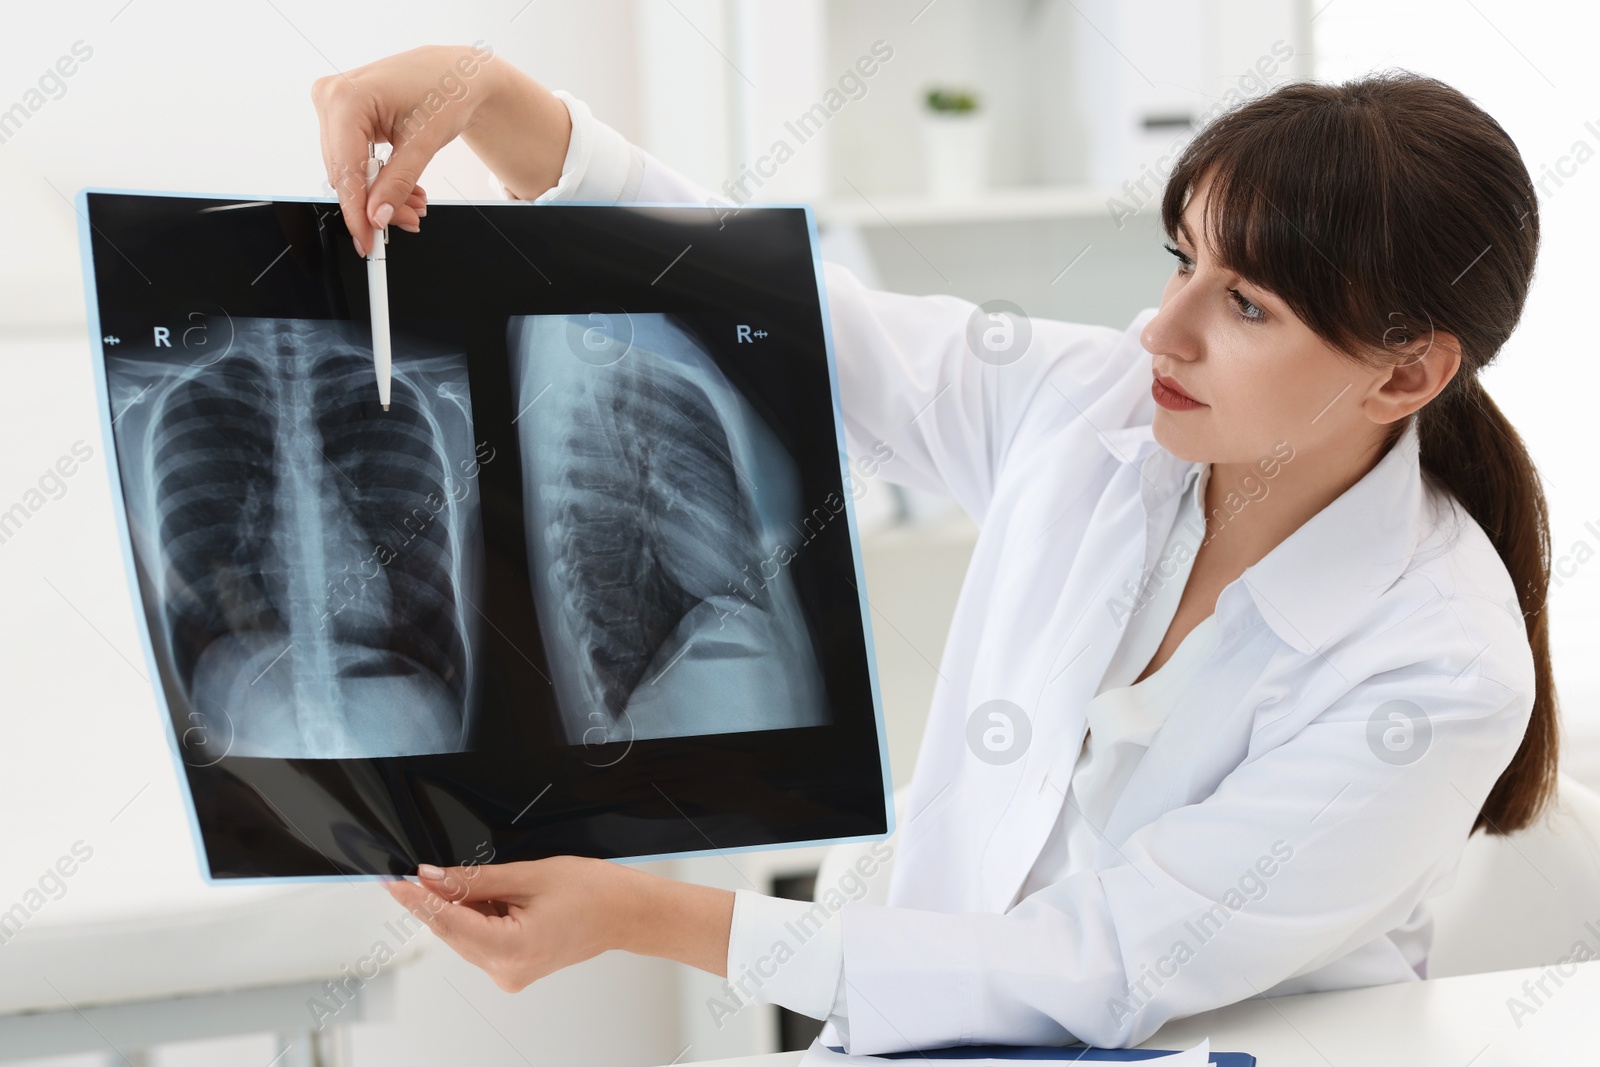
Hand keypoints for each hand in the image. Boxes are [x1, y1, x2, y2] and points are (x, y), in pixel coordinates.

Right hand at [311, 43, 572, 254]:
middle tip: (408, 221)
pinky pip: (353, 157)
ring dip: (380, 193)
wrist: (456, 71)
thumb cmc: (445, 89)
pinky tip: (404, 189)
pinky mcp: (342, 113)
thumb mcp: (424, 142)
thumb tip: (378, 216)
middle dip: (375, 204)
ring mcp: (333, 104)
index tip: (366, 242)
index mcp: (347, 98)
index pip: (345, 170)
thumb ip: (398, 183)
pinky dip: (378, 178)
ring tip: (413, 204)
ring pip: (349, 169)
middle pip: (345, 173)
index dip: (356, 213)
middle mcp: (332, 97)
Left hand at [385, 856, 734, 991]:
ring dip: (462, 905)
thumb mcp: (529, 875)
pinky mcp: (514, 967)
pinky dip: (479, 915)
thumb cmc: (594, 892)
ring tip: (495, 879)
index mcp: (511, 950)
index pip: (447, 923)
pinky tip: (494, 895)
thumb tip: (432, 876)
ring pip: (465, 933)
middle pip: (452, 930)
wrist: (628, 913)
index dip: (416, 900)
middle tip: (426, 867)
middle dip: (438, 898)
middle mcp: (506, 971)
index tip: (391, 881)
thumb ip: (474, 879)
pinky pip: (482, 938)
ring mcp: (510, 973)